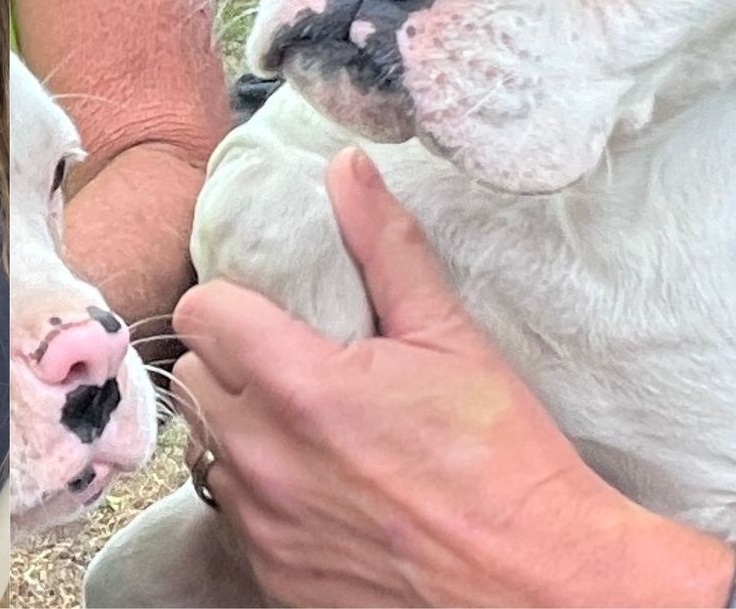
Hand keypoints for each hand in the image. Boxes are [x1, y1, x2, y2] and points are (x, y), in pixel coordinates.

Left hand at [173, 147, 735, 607]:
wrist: (540, 588)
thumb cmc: (504, 463)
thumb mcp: (450, 337)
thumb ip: (385, 245)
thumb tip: (347, 168)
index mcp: (301, 388)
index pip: (201, 314)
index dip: (233, 299)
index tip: (270, 305)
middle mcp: (266, 463)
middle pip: (195, 382)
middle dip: (234, 362)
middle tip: (292, 359)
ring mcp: (265, 532)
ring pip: (207, 454)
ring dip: (243, 432)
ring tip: (309, 426)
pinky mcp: (275, 584)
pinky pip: (234, 521)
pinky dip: (264, 499)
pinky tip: (322, 488)